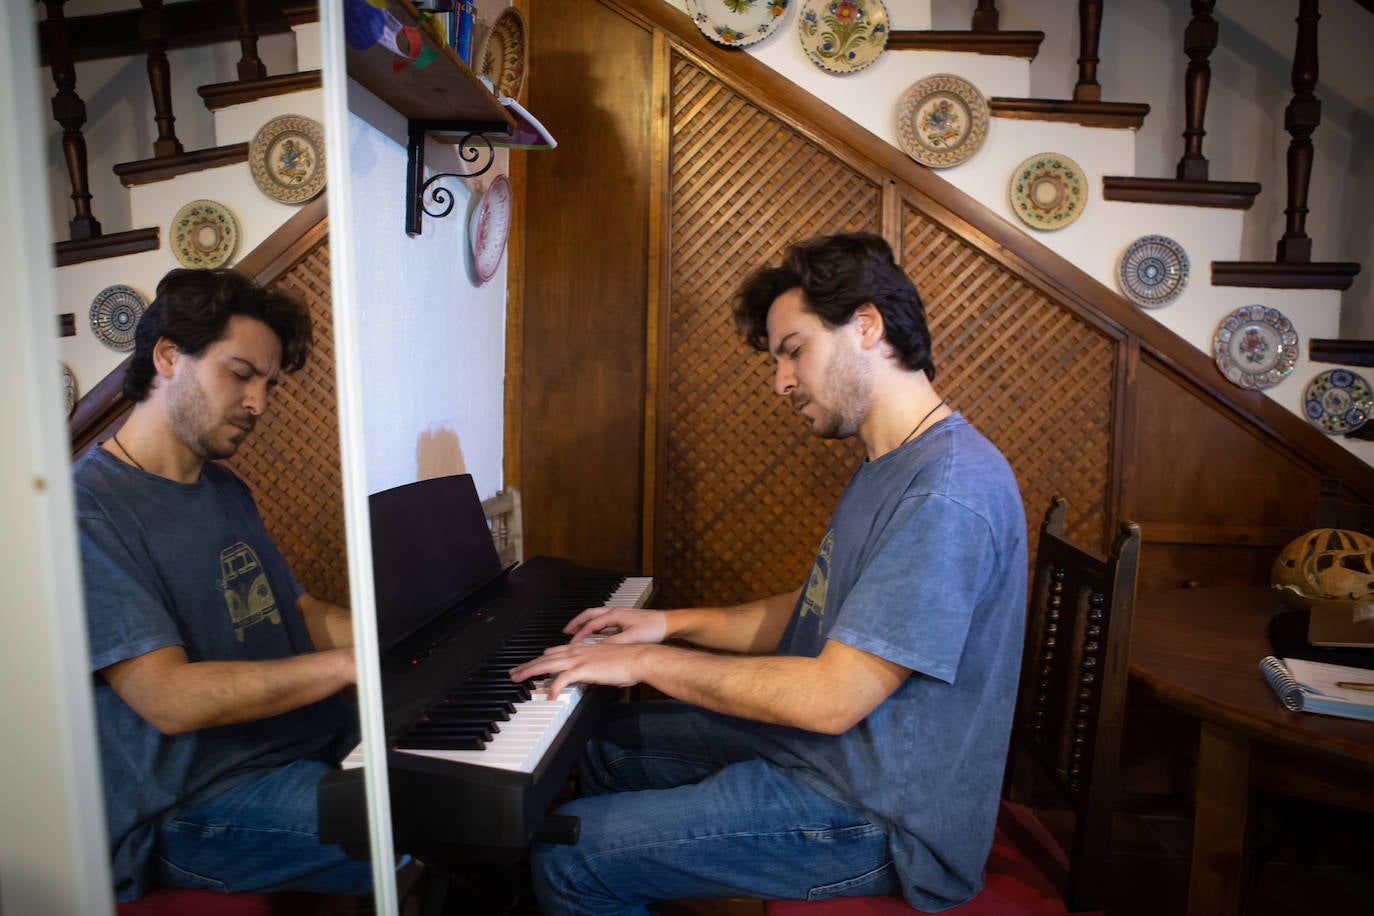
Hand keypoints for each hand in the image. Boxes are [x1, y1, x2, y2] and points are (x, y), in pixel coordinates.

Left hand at [509, 642, 647, 697]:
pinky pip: (563, 679)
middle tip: (514, 672)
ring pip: (548, 664)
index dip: (540, 659)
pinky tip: (548, 695)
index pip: (555, 652)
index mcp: (582, 649)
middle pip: (546, 657)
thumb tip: (588, 675)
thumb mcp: (605, 661)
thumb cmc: (627, 661)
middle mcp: (577, 651)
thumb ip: (593, 667)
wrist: (639, 658)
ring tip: (518, 678)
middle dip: (528, 665)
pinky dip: (554, 687)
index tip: (530, 665)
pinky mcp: (584, 669)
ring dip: (531, 671)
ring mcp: (579, 659)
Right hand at [564, 606, 667, 645]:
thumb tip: (596, 650)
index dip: (579, 634)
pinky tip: (596, 635)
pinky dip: (595, 626)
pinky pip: (604, 621)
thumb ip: (612, 644)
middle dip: (576, 622)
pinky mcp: (625, 619)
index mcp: (614, 615)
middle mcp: (615, 611)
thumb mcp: (631, 639)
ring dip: (585, 623)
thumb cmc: (653, 629)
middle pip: (589, 614)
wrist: (669, 624)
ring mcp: (620, 614)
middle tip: (565, 630)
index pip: (590, 624)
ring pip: (596, 616)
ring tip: (576, 631)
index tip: (571, 643)